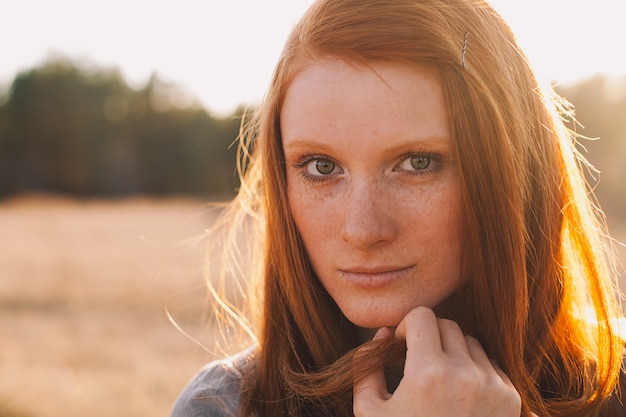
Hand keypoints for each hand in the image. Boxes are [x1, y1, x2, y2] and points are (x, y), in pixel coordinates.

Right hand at [353, 306, 520, 416]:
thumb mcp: (370, 412)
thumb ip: (366, 367)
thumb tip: (381, 335)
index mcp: (428, 373)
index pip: (422, 316)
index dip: (406, 326)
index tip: (401, 344)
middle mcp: (464, 374)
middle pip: (447, 325)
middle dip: (429, 337)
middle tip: (417, 361)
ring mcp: (492, 385)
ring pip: (470, 342)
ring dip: (453, 352)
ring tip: (439, 381)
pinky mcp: (510, 398)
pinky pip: (490, 364)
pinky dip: (474, 370)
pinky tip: (459, 395)